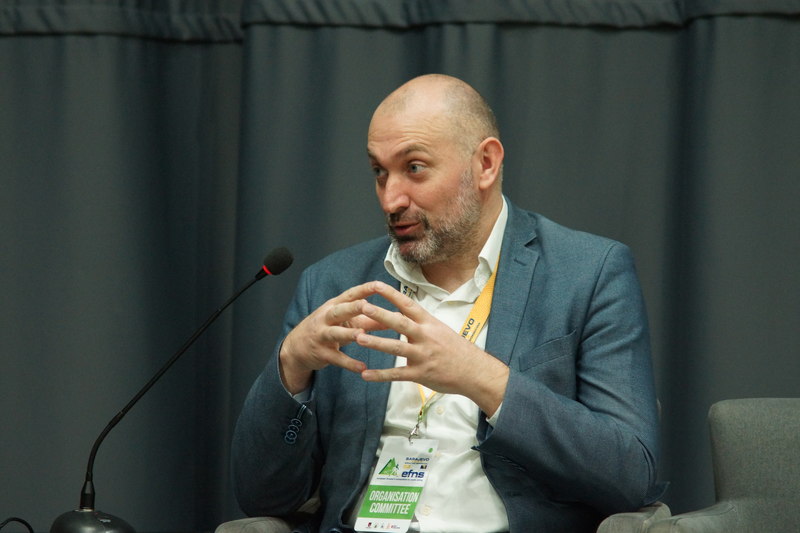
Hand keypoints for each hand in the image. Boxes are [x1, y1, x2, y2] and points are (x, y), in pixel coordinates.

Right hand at [279, 282, 386, 393]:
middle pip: (339, 311)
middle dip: (352, 308)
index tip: (379, 284)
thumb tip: (396, 317)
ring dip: (348, 334)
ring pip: (335, 333)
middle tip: (367, 305)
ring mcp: (322, 335)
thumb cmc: (327, 329)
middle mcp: (326, 318)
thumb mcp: (346, 321)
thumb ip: (369, 319)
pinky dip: (349, 363)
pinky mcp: (321, 353)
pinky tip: (362, 368)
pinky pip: (336, 358)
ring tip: (362, 335)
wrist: (296, 348)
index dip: (364, 289)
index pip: (350, 295)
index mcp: (334, 306)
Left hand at [355, 281, 508, 415]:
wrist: (475, 372)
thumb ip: (420, 323)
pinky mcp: (421, 374)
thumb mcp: (440, 330)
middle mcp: (425, 336)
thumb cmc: (456, 349)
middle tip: (362, 307)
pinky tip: (365, 375)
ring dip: (377, 343)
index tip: (374, 285)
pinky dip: (381, 375)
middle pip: (400, 323)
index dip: (390, 294)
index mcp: (429, 323)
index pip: (407, 304)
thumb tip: (401, 314)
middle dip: (380, 314)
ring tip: (358, 339)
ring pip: (396, 348)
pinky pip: (397, 374)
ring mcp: (423, 355)